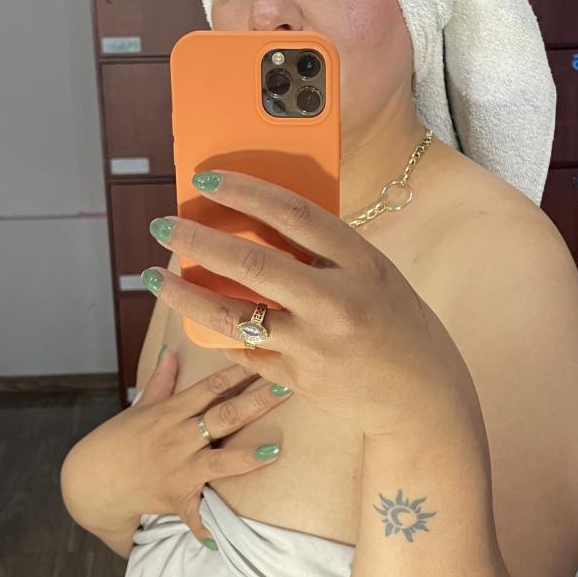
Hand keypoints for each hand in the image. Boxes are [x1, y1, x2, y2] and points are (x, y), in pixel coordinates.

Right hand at [61, 351, 291, 549]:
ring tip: (273, 451)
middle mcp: (177, 438)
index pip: (210, 387)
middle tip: (286, 389)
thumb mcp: (140, 408)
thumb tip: (170, 351)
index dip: (238, 371)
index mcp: (171, 413)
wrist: (90, 480)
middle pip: (223, 416)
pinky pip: (193, 514)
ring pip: (217, 461)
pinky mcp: (174, 496)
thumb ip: (161, 382)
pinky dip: (206, 526)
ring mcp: (177, 468)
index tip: (264, 359)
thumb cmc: (118, 441)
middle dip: (256, 402)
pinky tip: (226, 536)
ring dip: (245, 458)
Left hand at [144, 169, 472, 440]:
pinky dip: (217, 333)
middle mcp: (337, 303)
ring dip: (187, 296)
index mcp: (362, 263)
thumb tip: (263, 222)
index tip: (205, 179)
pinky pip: (245, 353)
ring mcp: (315, 345)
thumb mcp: (375, 275)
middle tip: (163, 226)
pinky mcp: (298, 379)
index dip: (245, 191)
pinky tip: (193, 317)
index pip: (294, 214)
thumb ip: (329, 253)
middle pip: (253, 264)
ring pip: (235, 317)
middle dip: (198, 242)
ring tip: (156, 279)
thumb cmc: (397, 324)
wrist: (422, 397)